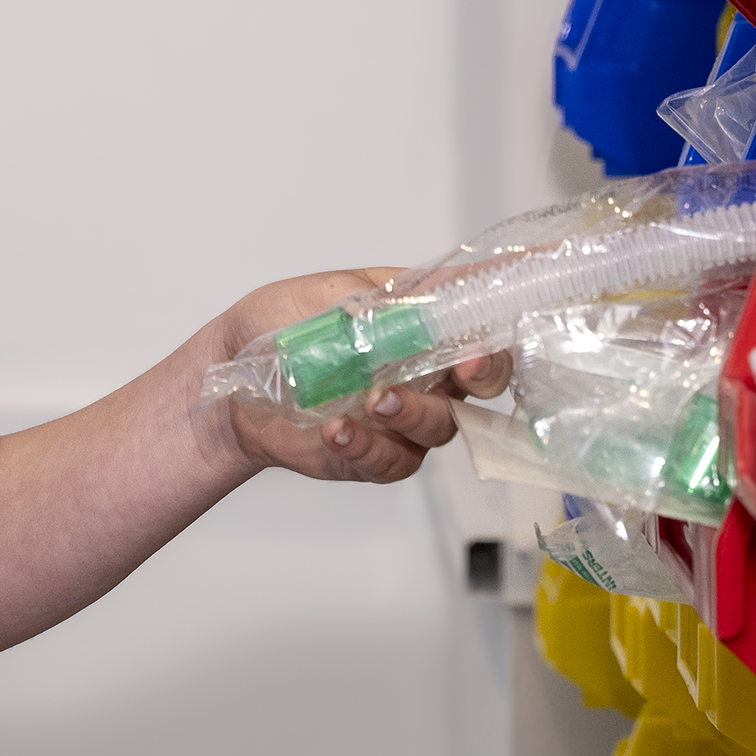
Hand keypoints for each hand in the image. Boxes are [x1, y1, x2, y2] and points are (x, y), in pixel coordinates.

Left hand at [204, 270, 512, 485]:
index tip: (527, 294)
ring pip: (443, 424)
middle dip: (485, 371)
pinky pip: (396, 461)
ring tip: (374, 400)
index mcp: (417, 318)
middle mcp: (424, 368)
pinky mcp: (379, 456)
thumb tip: (418, 302)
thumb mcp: (321, 297)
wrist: (228, 387)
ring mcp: (406, 415)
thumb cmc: (275, 328)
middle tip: (466, 366)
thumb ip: (374, 300)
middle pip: (485, 376)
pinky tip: (338, 430)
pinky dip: (369, 446)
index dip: (508, 305)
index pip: (477, 309)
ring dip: (415, 411)